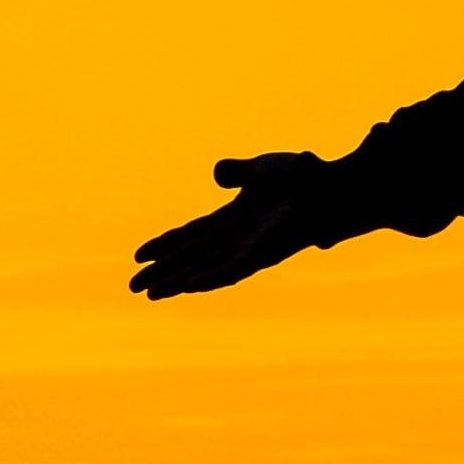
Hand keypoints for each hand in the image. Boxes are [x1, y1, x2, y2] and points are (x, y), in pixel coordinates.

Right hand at [131, 151, 337, 298]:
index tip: (138, 256)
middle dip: (162, 272)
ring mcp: (250, 248)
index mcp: (233, 218)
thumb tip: (217, 174)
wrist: (331, 185)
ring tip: (150, 295)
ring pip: (205, 270)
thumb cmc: (303, 177)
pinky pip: (232, 270)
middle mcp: (238, 238)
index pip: (191, 236)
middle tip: (132, 287)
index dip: (164, 246)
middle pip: (191, 258)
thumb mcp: (261, 169)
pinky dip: (209, 278)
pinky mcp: (264, 254)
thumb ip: (237, 173)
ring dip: (178, 282)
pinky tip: (188, 287)